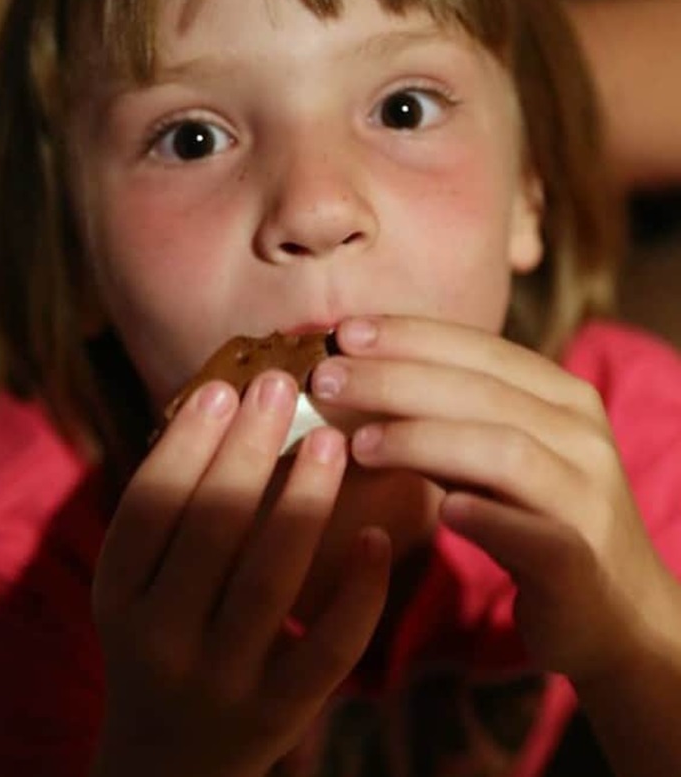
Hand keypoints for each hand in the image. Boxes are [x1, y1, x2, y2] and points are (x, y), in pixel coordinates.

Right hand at [91, 371, 389, 776]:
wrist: (170, 756)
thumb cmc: (164, 635)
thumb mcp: (140, 585)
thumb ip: (174, 516)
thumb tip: (231, 406)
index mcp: (118, 596)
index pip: (149, 507)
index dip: (184, 444)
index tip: (222, 386)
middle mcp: (160, 638)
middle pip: (209, 531)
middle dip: (246, 451)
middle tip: (280, 385)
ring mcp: (220, 679)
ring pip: (268, 580)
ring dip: (302, 502)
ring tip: (331, 441)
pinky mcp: (278, 710)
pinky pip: (328, 647)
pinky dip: (356, 591)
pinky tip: (378, 537)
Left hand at [310, 316, 677, 687]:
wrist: (617, 610)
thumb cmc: (531, 518)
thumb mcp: (490, 455)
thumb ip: (437, 418)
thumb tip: (351, 380)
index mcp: (560, 395)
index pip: (479, 348)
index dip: (409, 336)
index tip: (342, 332)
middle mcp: (580, 433)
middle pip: (481, 390)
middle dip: (395, 379)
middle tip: (326, 380)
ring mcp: (586, 495)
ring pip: (503, 449)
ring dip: (424, 439)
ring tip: (359, 444)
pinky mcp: (581, 558)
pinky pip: (532, 532)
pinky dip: (486, 516)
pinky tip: (441, 511)